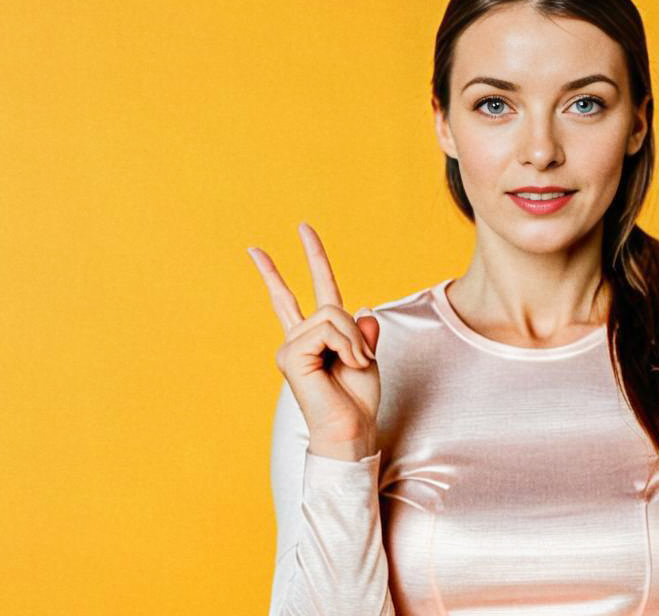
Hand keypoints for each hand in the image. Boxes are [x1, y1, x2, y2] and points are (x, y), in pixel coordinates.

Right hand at [247, 222, 381, 459]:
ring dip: (354, 340)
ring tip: (354, 363)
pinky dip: (347, 345)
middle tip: (306, 230)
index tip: (303, 229)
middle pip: (316, 295)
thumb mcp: (368, 358)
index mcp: (318, 336)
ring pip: (333, 314)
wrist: (352, 429)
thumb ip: (362, 332)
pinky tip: (345, 365)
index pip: (310, 291)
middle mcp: (299, 337)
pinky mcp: (289, 354)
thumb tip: (361, 311)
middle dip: (311, 258)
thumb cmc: (358, 400)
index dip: (310, 259)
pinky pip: (328, 329)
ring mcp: (291, 345)